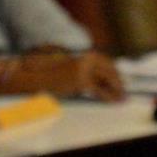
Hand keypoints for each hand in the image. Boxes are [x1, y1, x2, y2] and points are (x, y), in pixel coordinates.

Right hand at [0, 51, 124, 101]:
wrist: (33, 77)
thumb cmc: (49, 75)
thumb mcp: (69, 68)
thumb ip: (84, 70)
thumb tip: (102, 79)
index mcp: (83, 54)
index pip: (105, 61)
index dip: (114, 72)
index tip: (120, 80)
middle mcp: (85, 58)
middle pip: (110, 69)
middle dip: (118, 81)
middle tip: (123, 91)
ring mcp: (84, 69)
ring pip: (108, 79)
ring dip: (117, 89)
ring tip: (121, 98)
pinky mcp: (81, 81)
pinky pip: (100, 90)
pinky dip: (109, 97)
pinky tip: (114, 102)